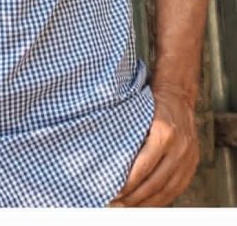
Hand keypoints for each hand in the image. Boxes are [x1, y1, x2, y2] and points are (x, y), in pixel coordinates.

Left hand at [112, 84, 199, 206]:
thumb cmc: (152, 102)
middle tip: (117, 203)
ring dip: (147, 202)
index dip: (128, 183)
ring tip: (129, 206)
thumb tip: (110, 163)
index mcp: (164, 133)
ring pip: (167, 189)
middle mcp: (179, 147)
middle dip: (134, 197)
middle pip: (155, 182)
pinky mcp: (192, 163)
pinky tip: (148, 202)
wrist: (178, 95)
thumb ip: (130, 138)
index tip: (114, 191)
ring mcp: (188, 157)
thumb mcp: (138, 115)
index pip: (144, 167)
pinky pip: (177, 188)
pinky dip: (162, 199)